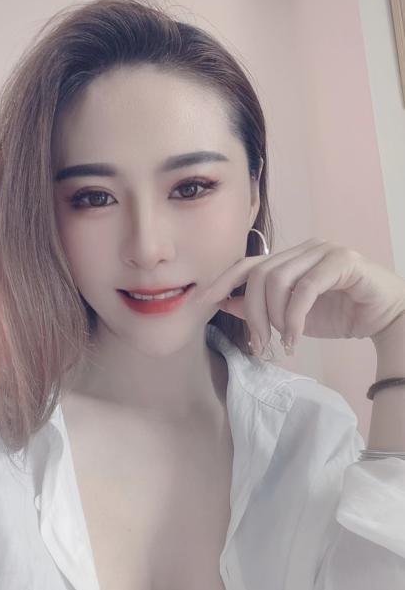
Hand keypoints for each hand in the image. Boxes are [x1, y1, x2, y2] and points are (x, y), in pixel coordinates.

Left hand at [196, 237, 404, 354]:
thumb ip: (259, 307)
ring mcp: (323, 251)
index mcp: (288, 258)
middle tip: (258, 341)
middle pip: (258, 274)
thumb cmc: (340, 314)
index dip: (223, 282)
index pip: (246, 264)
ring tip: (281, 340)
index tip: (204, 303)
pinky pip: (306, 287)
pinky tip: (295, 336)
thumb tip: (224, 302)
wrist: (385, 317)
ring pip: (278, 279)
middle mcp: (303, 249)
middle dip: (251, 311)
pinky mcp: (342, 261)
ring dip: (274, 316)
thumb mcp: (290, 316)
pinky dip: (295, 316)